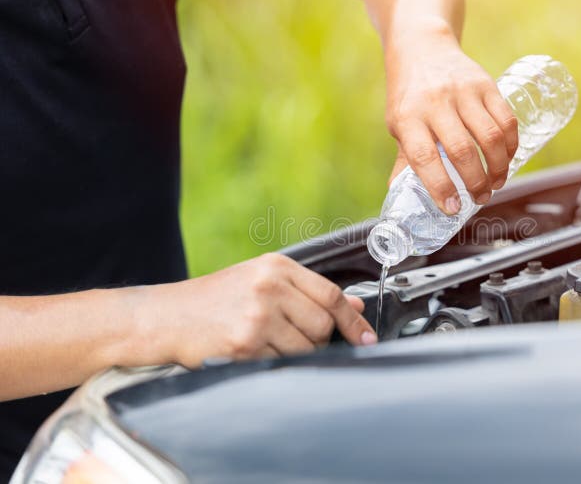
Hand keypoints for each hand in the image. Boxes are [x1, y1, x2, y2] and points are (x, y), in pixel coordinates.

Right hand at [138, 253, 375, 367]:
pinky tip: (250, 351)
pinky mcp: (246, 345)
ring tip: (266, 342)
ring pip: (306, 348)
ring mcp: (258, 317)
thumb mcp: (259, 281)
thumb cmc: (213, 300)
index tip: (367, 338)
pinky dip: (273, 363)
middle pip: (322, 325)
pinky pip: (281, 363)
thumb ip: (307, 291)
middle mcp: (269, 288)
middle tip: (292, 337)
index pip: (331, 295)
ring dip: (296, 354)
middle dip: (317, 338)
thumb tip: (353, 307)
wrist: (164, 317)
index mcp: (276, 267)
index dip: (353, 321)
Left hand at [384, 22, 517, 213]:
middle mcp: (435, 103)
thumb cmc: (408, 94)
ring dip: (498, 167)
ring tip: (496, 182)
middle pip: (462, 150)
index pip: (424, 158)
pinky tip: (508, 158)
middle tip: (480, 197)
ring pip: (490, 137)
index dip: (440, 186)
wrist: (422, 46)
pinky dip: (511, 145)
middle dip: (476, 182)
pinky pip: (506, 119)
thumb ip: (406, 158)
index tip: (452, 207)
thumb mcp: (398, 123)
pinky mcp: (486, 84)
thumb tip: (399, 195)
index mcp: (408, 118)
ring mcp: (463, 92)